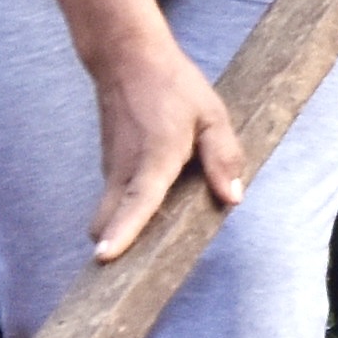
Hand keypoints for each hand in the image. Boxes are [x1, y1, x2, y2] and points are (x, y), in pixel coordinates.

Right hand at [86, 30, 249, 258]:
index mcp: (155, 156)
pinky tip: (149, 216)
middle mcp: (126, 168)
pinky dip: (123, 214)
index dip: (123, 230)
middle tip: (132, 280)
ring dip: (122, 231)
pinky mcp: (110, 166)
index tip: (105, 256)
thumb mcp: (212, 115)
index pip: (137, 200)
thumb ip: (223, 157)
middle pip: (108, 220)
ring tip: (144, 256)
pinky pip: (114, 200)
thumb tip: (233, 198)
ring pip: (109, 212)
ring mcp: (112, 168)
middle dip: (116, 247)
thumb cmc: (173, 85)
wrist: (127, 57)